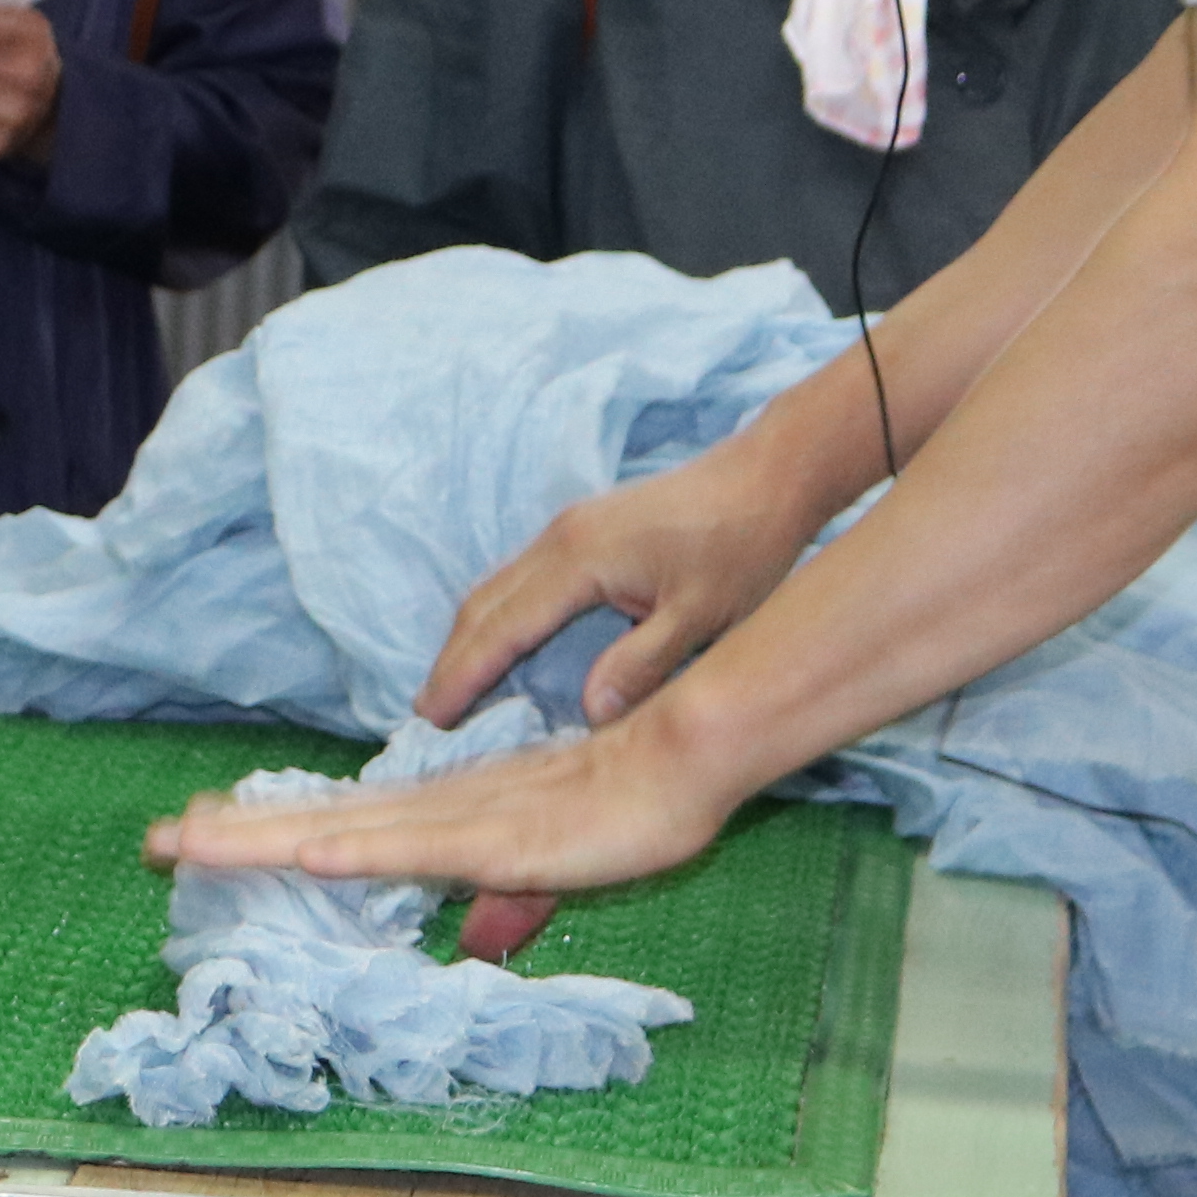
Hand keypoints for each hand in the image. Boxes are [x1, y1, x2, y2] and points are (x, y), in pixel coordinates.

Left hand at [143, 723, 749, 959]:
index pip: (338, 826)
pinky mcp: (497, 836)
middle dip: (234, 836)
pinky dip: (362, 853)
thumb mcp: (552, 874)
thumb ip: (510, 905)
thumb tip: (478, 940)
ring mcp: (462, 819)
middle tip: (151, 841)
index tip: (196, 835)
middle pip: (319, 823)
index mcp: (443, 816)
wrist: (685, 762)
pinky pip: (418, 848)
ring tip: (194, 844)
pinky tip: (311, 857)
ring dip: (267, 840)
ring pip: (347, 832)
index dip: (267, 833)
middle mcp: (435, 809)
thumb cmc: (626, 810)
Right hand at [414, 428, 841, 735]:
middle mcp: (558, 539)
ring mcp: (567, 529)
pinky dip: (497, 619)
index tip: (429, 721)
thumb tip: (588, 714)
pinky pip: (518, 579)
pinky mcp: (582, 529)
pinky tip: (503, 650)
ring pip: (495, 589)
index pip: (502, 628)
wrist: (770, 475)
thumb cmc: (744, 545)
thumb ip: (643, 664)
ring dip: (470, 640)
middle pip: (482, 606)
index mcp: (579, 559)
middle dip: (451, 663)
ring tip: (453, 694)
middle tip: (427, 720)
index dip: (463, 677)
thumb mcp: (703, 614)